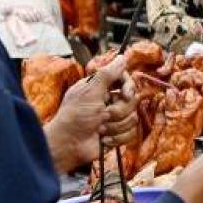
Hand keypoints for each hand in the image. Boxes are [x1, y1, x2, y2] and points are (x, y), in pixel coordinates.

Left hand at [45, 56, 138, 172]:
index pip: (124, 80)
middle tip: (102, 115)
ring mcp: (114, 119)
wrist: (69, 145)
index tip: (126, 94)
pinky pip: (131, 134)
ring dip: (115, 126)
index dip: (129, 86)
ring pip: (132, 118)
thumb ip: (108, 74)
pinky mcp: (118, 134)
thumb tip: (121, 57)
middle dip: (117, 111)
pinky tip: (103, 140)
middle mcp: (109, 101)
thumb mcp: (90, 91)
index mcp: (101, 88)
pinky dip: (117, 138)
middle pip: (131, 101)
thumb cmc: (75, 117)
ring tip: (99, 129)